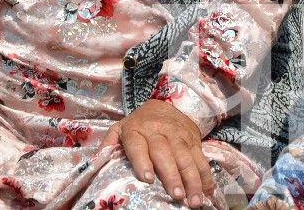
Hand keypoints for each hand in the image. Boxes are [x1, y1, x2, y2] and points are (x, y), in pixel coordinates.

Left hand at [101, 99, 215, 207]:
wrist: (166, 104)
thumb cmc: (139, 124)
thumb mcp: (120, 128)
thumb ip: (109, 144)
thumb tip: (96, 162)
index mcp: (136, 130)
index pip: (138, 145)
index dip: (142, 161)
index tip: (147, 179)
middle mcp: (158, 131)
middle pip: (165, 153)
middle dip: (172, 175)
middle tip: (176, 195)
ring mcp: (178, 135)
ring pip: (186, 157)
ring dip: (192, 179)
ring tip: (194, 200)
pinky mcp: (193, 140)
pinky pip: (201, 158)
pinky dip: (206, 176)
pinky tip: (207, 191)